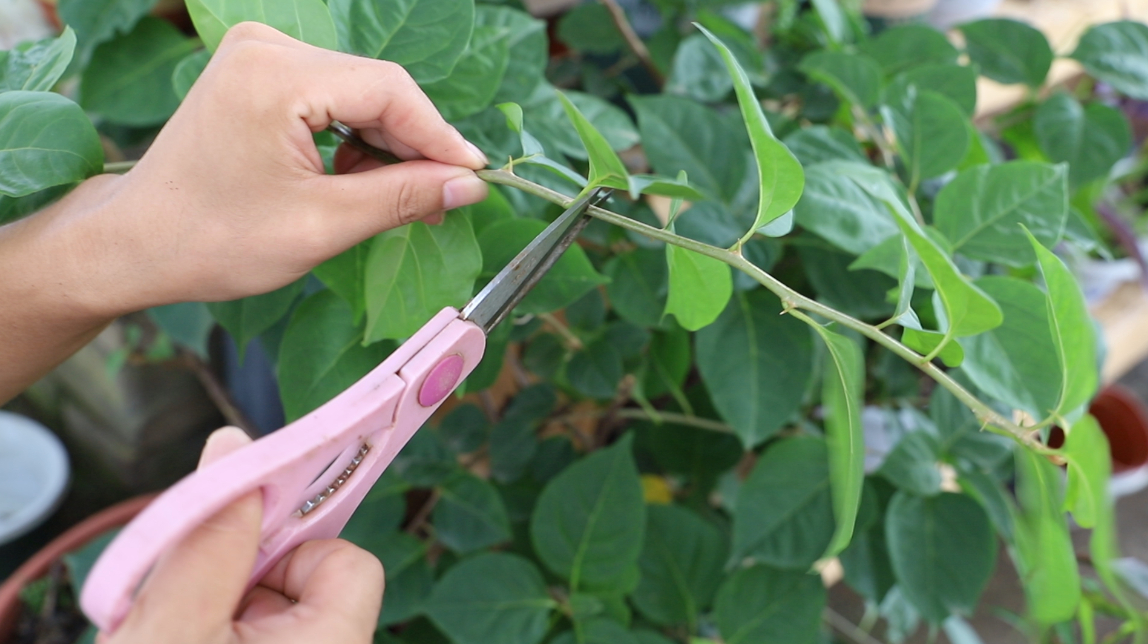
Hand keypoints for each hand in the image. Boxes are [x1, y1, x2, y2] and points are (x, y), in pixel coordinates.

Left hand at [62, 21, 488, 314]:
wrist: (137, 242)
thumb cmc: (214, 241)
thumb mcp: (321, 226)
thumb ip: (403, 198)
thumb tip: (470, 186)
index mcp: (274, 77)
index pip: (388, 90)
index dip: (439, 137)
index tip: (476, 179)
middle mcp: (266, 48)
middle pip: (375, 87)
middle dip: (414, 146)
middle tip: (444, 202)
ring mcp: (258, 55)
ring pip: (357, 93)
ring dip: (385, 146)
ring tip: (401, 201)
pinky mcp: (256, 73)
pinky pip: (330, 97)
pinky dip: (354, 139)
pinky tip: (360, 181)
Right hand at [102, 427, 383, 643]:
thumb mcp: (170, 627)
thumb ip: (207, 539)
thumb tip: (235, 445)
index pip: (351, 562)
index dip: (291, 548)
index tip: (234, 552)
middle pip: (300, 578)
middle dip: (239, 577)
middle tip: (178, 607)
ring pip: (264, 609)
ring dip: (214, 608)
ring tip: (163, 635)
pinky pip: (245, 636)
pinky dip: (208, 633)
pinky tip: (170, 642)